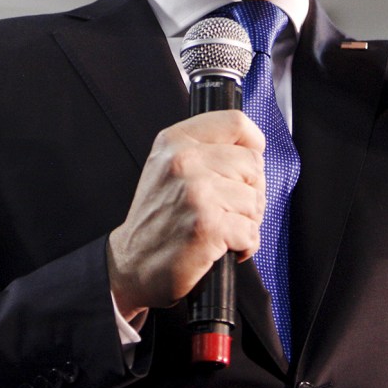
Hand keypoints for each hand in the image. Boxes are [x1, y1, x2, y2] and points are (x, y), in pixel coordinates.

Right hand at [106, 111, 265, 319]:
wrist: (131, 264)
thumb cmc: (159, 217)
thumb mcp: (170, 165)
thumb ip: (208, 147)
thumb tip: (255, 147)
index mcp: (176, 140)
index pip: (236, 122)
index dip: (252, 145)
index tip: (246, 165)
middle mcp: (184, 161)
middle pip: (253, 163)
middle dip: (251, 190)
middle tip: (228, 208)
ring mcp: (196, 193)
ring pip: (256, 199)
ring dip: (247, 221)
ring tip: (222, 227)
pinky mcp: (206, 226)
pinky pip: (251, 231)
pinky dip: (245, 244)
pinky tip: (223, 246)